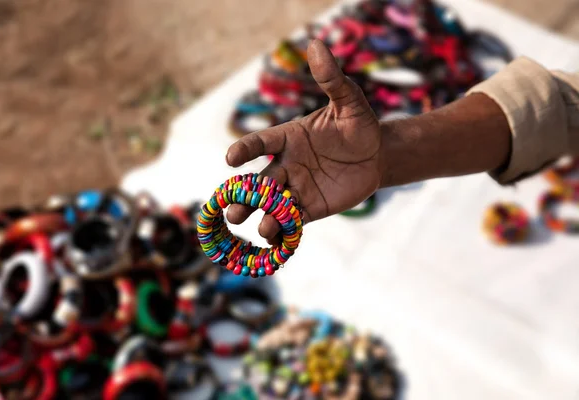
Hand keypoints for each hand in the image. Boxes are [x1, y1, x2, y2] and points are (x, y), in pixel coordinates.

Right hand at [225, 39, 382, 242]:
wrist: (377, 155)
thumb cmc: (359, 125)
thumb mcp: (350, 102)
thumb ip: (332, 80)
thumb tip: (316, 44)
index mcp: (289, 138)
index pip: (261, 143)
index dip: (245, 150)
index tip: (231, 159)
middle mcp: (286, 164)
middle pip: (259, 181)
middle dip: (244, 196)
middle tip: (232, 209)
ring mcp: (297, 188)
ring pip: (272, 205)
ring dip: (263, 216)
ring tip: (261, 227)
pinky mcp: (310, 208)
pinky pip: (292, 221)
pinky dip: (282, 232)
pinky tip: (275, 243)